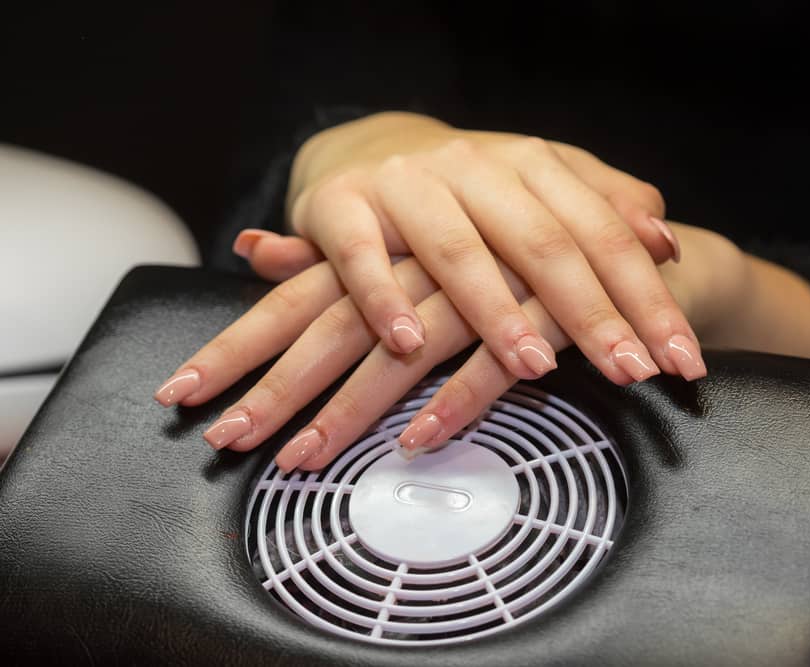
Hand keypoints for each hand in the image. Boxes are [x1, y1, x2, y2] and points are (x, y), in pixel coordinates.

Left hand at [154, 223, 730, 470]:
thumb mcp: (417, 236)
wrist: (615, 229)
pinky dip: (454, 402)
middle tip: (224, 440)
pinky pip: (489, 363)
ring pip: (402, 351)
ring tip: (299, 460)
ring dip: (349, 410)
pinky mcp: (537, 312)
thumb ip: (334, 251)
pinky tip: (416, 443)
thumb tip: (251, 250)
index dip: (241, 343)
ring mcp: (479, 282)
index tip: (183, 391)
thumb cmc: (498, 240)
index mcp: (387, 235)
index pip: (299, 296)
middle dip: (276, 387)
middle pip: (334, 326)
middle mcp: (421, 254)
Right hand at [274, 111, 703, 384]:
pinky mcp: (341, 206)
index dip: (647, 299)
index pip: (605, 235)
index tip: (681, 361)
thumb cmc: (472, 189)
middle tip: (631, 373)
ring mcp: (408, 184)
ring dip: (495, 312)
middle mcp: (476, 168)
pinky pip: (360, 255)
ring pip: (458, 250)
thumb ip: (606, 207)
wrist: (369, 148)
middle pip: (543, 244)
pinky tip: (407, 343)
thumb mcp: (543, 188)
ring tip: (536, 365)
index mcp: (534, 164)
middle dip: (592, 314)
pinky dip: (381, 298)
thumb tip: (666, 243)